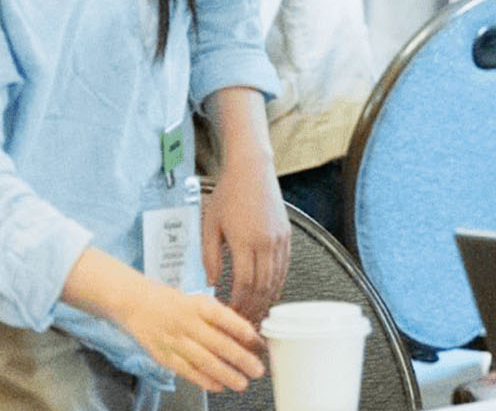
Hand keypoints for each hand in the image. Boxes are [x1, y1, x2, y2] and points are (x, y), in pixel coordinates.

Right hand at [115, 278, 266, 393]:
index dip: (243, 331)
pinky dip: (204, 380)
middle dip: (241, 359)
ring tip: (242, 383)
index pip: (224, 318)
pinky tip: (219, 386)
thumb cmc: (174, 302)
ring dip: (225, 374)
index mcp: (198, 305)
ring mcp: (174, 341)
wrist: (136, 304)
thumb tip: (246, 335)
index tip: (258, 342)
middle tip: (257, 370)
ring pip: (204, 361)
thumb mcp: (199, 301)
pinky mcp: (164, 356)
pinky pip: (187, 371)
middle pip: (217, 343)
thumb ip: (220, 317)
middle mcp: (187, 323)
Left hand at [203, 160, 289, 324]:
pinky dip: (277, 284)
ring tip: (257, 315)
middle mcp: (266, 243)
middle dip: (252, 308)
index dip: (237, 304)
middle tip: (244, 324)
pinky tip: (269, 294)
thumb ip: (209, 256)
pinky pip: (283, 267)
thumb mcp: (210, 225)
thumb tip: (211, 283)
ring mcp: (279, 240)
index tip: (228, 316)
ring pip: (276, 279)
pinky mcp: (286, 236)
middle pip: (262, 286)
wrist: (252, 170)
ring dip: (266, 300)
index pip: (243, 283)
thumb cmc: (228, 194)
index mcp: (244, 241)